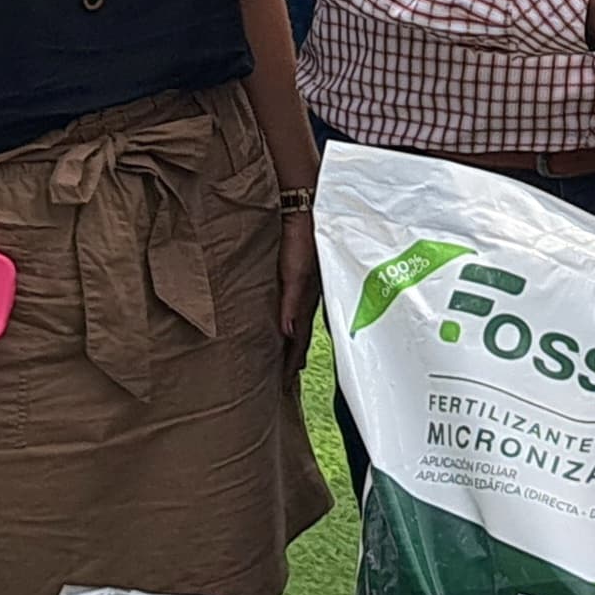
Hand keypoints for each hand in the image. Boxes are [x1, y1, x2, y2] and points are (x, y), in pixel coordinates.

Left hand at [277, 216, 320, 376]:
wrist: (306, 210)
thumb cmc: (301, 241)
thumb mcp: (296, 274)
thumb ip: (291, 304)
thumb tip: (287, 336)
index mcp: (309, 301)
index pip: (300, 341)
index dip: (291, 362)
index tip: (284, 384)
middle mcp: (310, 298)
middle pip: (302, 335)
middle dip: (295, 357)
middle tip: (287, 378)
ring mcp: (308, 287)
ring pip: (300, 322)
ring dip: (294, 341)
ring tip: (287, 356)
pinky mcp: (302, 275)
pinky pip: (297, 307)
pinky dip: (292, 321)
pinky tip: (287, 322)